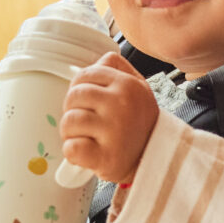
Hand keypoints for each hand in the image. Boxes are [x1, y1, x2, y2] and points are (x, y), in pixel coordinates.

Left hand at [61, 54, 159, 183]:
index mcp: (128, 84)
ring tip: (85, 138)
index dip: (79, 89)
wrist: (154, 161)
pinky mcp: (106, 157)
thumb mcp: (138, 89)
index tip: (87, 103)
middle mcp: (122, 104)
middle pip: (74, 96)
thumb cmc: (140, 125)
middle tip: (85, 123)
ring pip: (69, 121)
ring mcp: (114, 131)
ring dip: (71, 133)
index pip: (84, 76)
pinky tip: (85, 153)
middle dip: (72, 110)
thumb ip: (117, 69)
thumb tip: (97, 61)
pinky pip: (72, 147)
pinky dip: (72, 152)